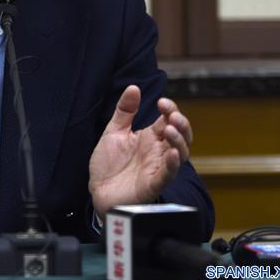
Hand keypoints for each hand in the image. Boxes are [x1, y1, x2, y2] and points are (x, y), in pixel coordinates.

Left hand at [88, 85, 192, 214]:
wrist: (97, 192)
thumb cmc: (109, 165)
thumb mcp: (114, 132)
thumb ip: (124, 111)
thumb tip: (133, 87)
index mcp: (150, 138)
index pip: (169, 120)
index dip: (171, 110)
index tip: (162, 101)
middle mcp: (158, 152)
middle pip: (181, 136)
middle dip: (182, 124)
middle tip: (173, 115)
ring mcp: (157, 168)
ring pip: (180, 154)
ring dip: (179, 141)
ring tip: (171, 130)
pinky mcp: (152, 184)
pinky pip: (167, 175)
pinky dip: (172, 164)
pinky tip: (171, 153)